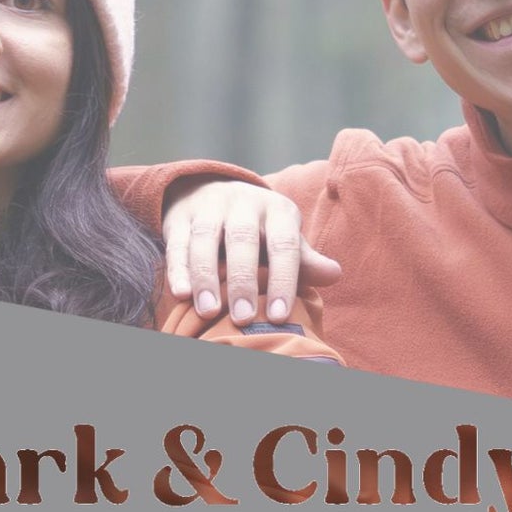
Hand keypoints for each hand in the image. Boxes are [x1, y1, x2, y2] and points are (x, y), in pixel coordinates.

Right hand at [162, 178, 341, 326]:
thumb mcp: (284, 239)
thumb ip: (305, 260)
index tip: (280, 316)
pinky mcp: (180, 218)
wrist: (213, 193)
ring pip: (205, 239)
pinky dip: (178, 269)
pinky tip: (181, 294)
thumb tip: (334, 274)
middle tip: (244, 318)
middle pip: (243, 240)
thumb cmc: (260, 231)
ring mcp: (209, 207)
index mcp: (276, 210)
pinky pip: (178, 243)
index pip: (284, 245)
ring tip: (209, 312)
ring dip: (206, 277)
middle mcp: (243, 203)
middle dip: (243, 281)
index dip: (283, 280)